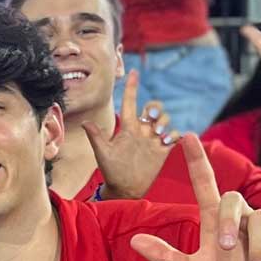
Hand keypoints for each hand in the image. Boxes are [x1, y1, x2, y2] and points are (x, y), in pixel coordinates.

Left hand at [78, 70, 179, 199]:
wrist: (124, 189)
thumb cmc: (111, 170)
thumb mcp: (103, 153)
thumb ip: (96, 137)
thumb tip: (85, 123)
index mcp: (127, 127)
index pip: (130, 102)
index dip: (132, 87)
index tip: (134, 72)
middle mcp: (142, 131)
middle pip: (153, 109)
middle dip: (156, 107)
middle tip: (152, 117)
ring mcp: (153, 140)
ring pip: (165, 121)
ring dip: (165, 121)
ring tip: (159, 132)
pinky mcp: (163, 151)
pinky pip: (174, 137)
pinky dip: (175, 135)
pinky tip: (168, 140)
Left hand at [130, 134, 260, 260]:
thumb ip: (166, 257)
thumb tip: (133, 240)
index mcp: (215, 223)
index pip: (205, 185)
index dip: (197, 161)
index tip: (187, 137)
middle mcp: (240, 217)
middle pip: (233, 199)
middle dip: (230, 223)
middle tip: (227, 248)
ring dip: (256, 249)